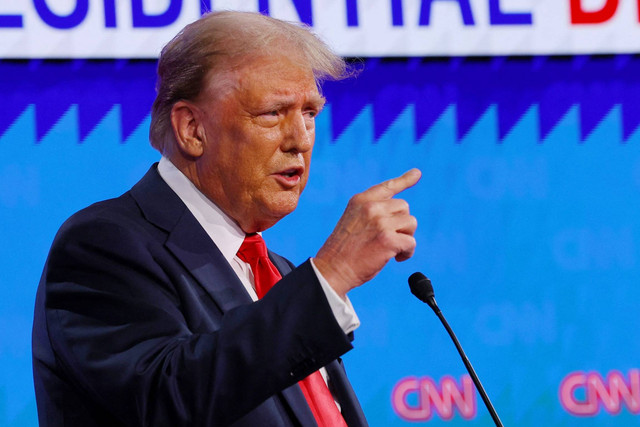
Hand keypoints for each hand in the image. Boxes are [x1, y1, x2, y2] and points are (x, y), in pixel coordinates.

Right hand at [313, 168, 420, 298]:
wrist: (332, 270)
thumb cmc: (343, 251)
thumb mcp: (353, 222)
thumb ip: (372, 213)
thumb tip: (400, 214)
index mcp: (360, 200)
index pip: (387, 187)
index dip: (404, 180)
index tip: (417, 173)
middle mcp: (371, 207)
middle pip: (404, 207)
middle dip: (402, 224)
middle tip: (390, 239)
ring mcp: (380, 222)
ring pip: (411, 223)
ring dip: (406, 237)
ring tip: (393, 249)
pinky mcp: (388, 239)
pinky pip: (411, 242)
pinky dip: (408, 252)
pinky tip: (397, 259)